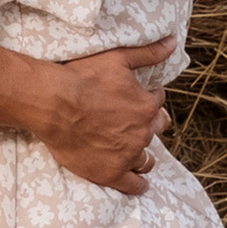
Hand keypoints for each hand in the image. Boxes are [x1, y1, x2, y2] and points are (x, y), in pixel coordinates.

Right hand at [36, 39, 174, 195]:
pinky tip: (138, 182)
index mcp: (146, 106)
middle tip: (133, 124)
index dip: (147, 98)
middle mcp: (142, 132)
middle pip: (155, 130)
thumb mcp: (118, 58)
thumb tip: (172, 42)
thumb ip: (148, 53)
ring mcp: (128, 155)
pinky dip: (138, 184)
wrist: (54, 104)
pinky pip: (134, 185)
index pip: (157, 102)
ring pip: (146, 159)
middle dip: (148, 126)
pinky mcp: (111, 173)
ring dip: (143, 155)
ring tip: (134, 152)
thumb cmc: (82, 77)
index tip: (137, 99)